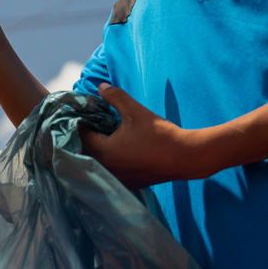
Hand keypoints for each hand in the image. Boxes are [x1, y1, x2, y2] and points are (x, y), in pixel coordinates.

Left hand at [81, 83, 209, 188]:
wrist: (187, 157)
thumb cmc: (159, 134)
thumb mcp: (135, 111)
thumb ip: (115, 97)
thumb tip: (100, 86)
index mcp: (104, 151)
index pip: (80, 136)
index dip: (81, 122)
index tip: (84, 113)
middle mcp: (107, 168)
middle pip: (86, 151)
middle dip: (87, 136)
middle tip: (92, 121)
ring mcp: (119, 178)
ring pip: (98, 162)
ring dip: (97, 149)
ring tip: (103, 133)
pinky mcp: (130, 182)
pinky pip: (110, 170)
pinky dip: (109, 159)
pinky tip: (117, 147)